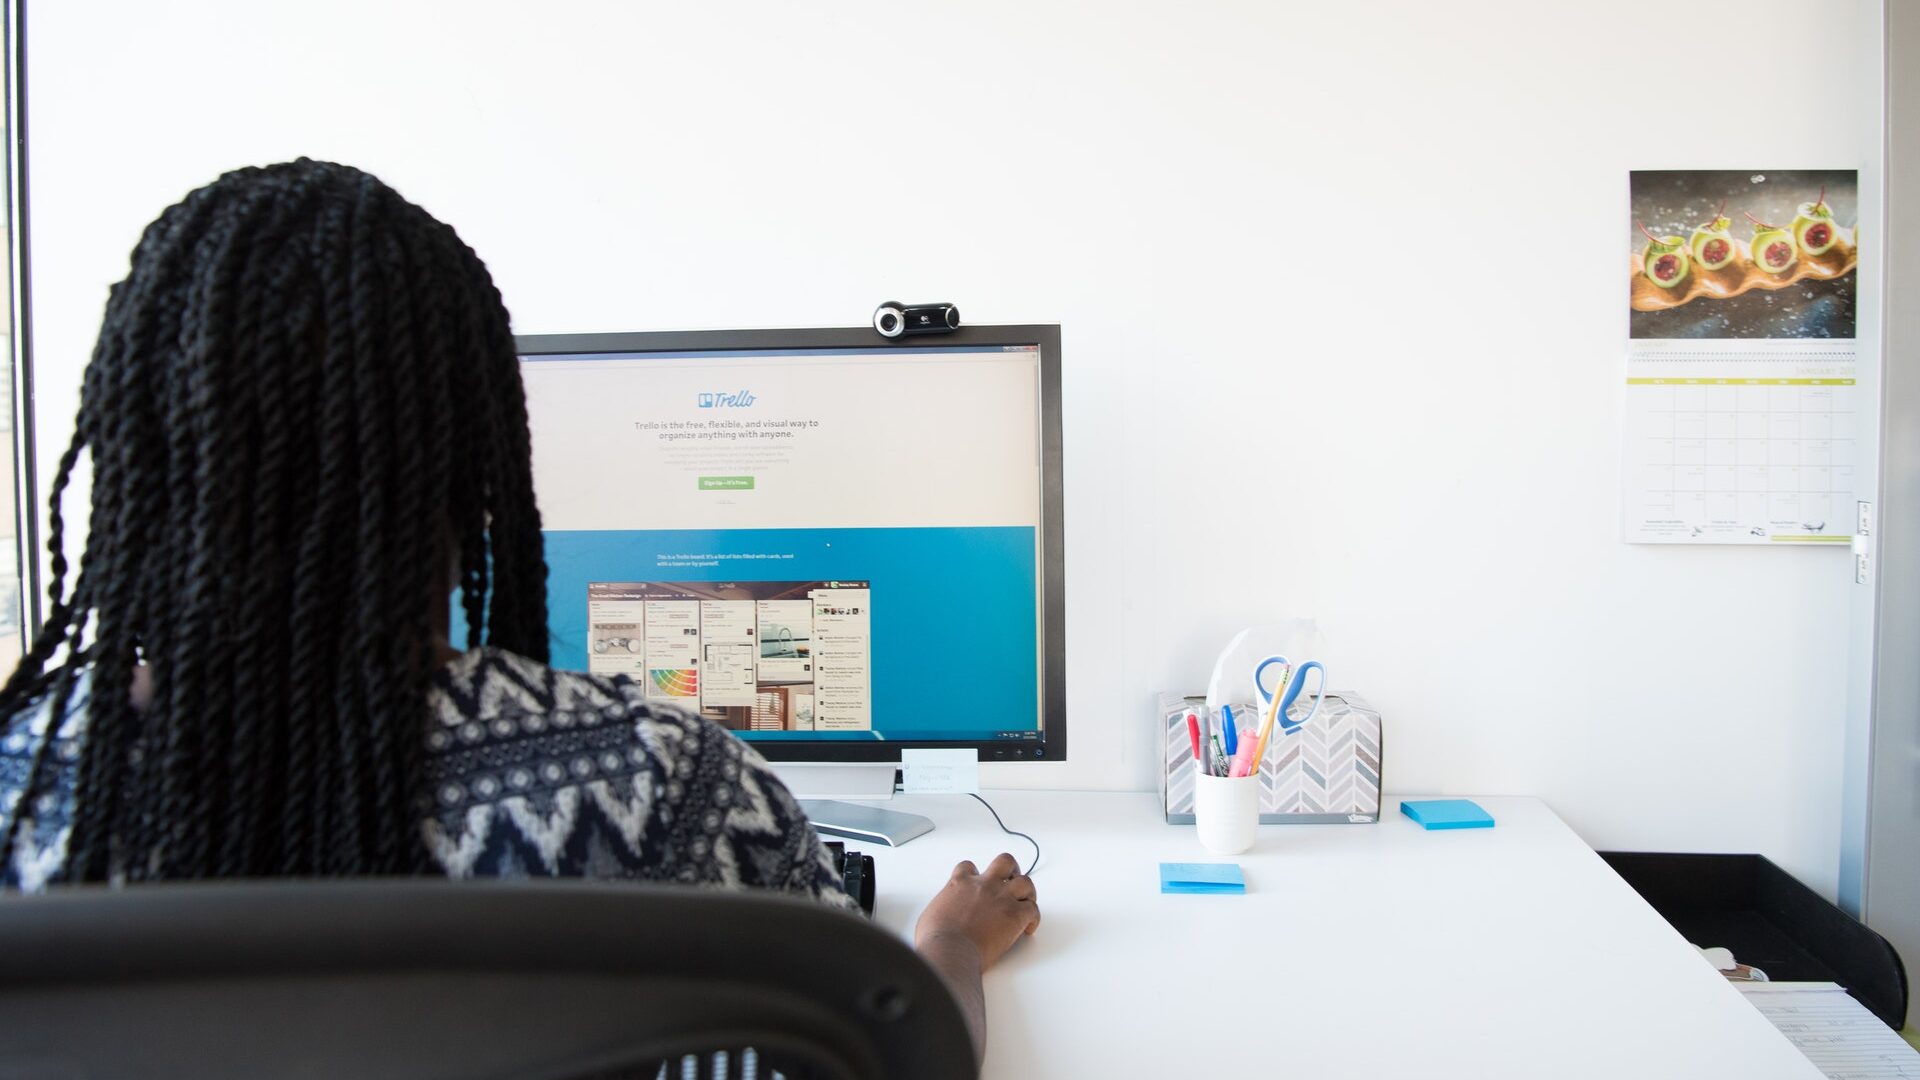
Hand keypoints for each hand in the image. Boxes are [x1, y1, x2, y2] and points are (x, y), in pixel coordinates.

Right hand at [914, 852, 1039, 970]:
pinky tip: (1027, 928)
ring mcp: (1001, 898)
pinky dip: (1033, 919)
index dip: (975, 874)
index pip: (969, 867)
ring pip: (1025, 882)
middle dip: (1011, 870)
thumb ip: (942, 909)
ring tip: (1026, 903)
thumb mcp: (930, 915)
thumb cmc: (936, 939)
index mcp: (960, 883)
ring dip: (1027, 892)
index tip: (978, 883)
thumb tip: (942, 918)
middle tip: (1012, 881)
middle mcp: (983, 885)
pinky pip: (1032, 910)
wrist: (949, 951)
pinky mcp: (1015, 915)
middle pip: (1004, 862)